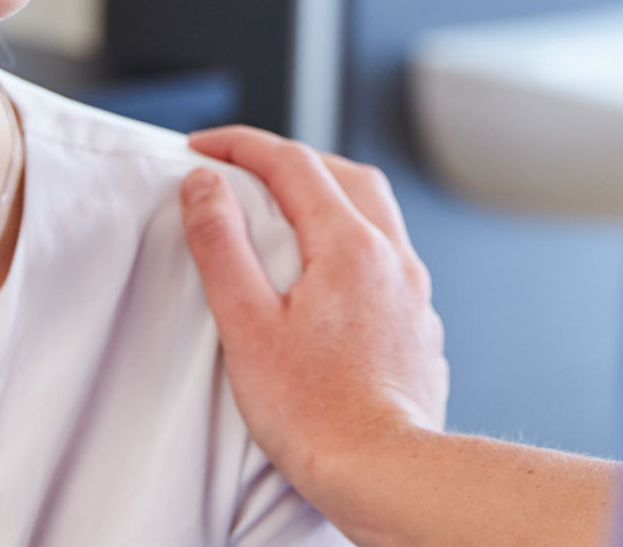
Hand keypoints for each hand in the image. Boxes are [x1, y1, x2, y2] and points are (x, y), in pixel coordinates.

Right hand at [181, 128, 448, 537]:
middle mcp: (391, 256)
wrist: (388, 477)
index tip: (202, 147)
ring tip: (288, 210)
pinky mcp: (420, 327)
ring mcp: (412, 292)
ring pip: (375, 212)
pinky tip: (330, 273)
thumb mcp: (247, 323)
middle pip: (344, 173)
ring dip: (329, 194)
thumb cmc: (317, 414)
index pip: (292, 162)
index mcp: (348, 244)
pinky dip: (353, 240)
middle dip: (291, 159)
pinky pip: (389, 256)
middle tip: (245, 168)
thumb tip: (205, 184)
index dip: (241, 145)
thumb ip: (222, 243)